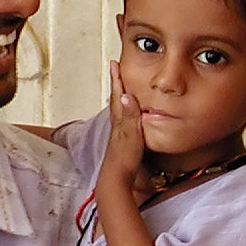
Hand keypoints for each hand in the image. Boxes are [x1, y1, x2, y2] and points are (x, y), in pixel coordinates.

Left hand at [98, 61, 147, 196]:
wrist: (116, 181)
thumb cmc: (123, 161)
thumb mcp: (130, 136)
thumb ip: (130, 117)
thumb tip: (128, 96)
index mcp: (120, 122)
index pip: (118, 96)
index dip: (117, 80)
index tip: (114, 64)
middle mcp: (118, 127)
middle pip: (117, 101)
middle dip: (118, 85)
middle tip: (117, 71)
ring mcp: (119, 136)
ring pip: (120, 111)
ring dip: (122, 98)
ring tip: (124, 89)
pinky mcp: (123, 145)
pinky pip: (124, 123)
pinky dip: (127, 114)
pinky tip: (131, 117)